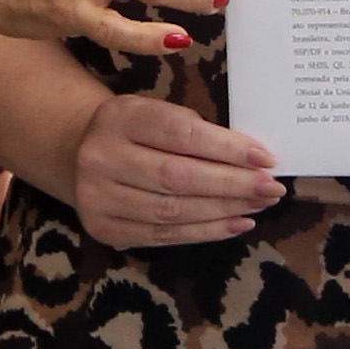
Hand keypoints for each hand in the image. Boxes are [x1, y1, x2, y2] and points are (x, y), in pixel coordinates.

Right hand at [64, 92, 283, 251]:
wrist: (78, 151)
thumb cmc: (136, 130)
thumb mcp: (156, 112)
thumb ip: (196, 130)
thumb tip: (254, 159)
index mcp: (119, 118)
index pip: (181, 135)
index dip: (227, 149)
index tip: (266, 158)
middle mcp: (102, 157)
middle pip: (178, 178)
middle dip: (233, 185)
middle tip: (271, 189)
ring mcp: (98, 198)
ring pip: (173, 212)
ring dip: (224, 211)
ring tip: (258, 206)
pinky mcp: (104, 229)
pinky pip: (164, 236)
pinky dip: (205, 231)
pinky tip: (235, 223)